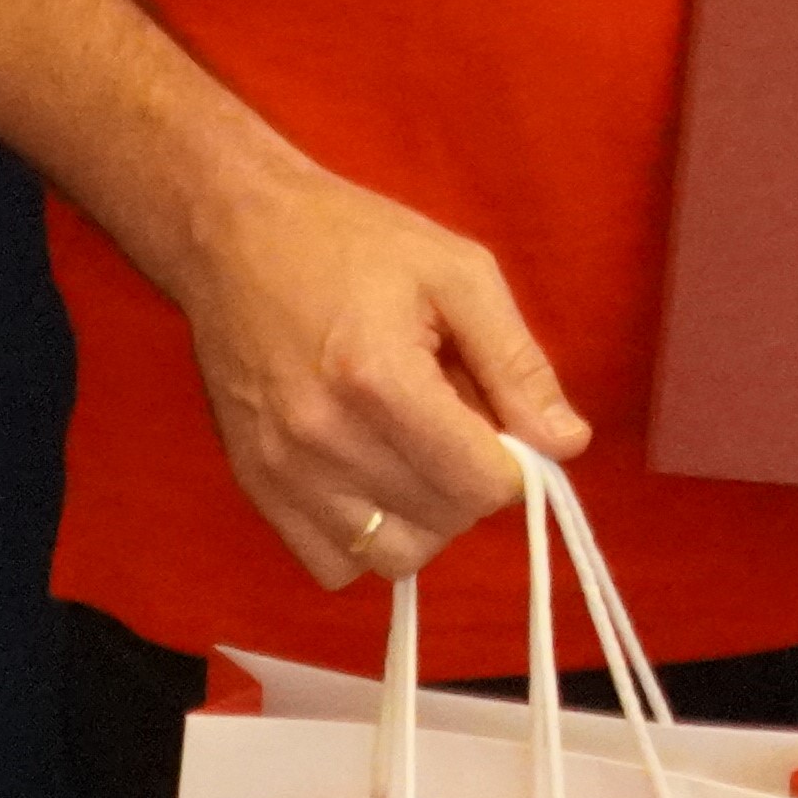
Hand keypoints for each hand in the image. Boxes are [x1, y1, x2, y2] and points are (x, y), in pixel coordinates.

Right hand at [169, 150, 590, 590]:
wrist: (230, 234)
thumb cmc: (352, 239)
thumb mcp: (457, 272)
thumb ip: (517, 362)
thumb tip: (567, 443)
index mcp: (380, 378)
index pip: (483, 484)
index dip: (512, 458)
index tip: (495, 416)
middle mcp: (325, 439)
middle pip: (444, 523)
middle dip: (469, 482)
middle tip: (452, 419)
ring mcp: (282, 471)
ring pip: (392, 558)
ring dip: (424, 518)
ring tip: (412, 450)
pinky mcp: (254, 486)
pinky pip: (331, 564)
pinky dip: (365, 537)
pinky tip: (368, 476)